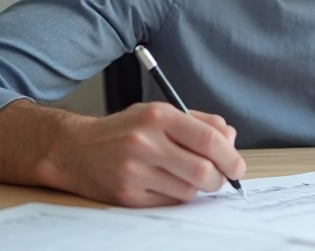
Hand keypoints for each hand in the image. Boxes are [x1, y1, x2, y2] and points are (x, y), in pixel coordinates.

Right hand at [44, 102, 244, 206]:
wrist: (76, 150)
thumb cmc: (125, 130)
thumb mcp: (160, 113)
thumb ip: (199, 123)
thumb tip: (231, 139)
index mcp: (157, 116)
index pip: (208, 139)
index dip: (230, 156)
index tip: (238, 166)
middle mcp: (145, 142)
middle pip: (202, 170)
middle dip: (219, 178)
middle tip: (220, 177)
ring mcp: (134, 170)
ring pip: (188, 190)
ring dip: (197, 188)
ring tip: (186, 176)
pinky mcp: (127, 195)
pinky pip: (169, 202)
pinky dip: (177, 196)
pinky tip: (167, 183)